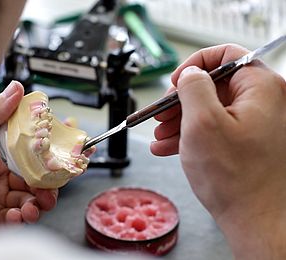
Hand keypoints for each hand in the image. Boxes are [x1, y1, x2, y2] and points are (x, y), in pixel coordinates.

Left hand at [0, 81, 57, 229]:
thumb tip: (14, 89)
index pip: (28, 145)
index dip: (48, 143)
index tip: (67, 140)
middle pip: (36, 173)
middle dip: (51, 178)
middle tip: (58, 180)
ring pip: (34, 196)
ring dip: (40, 201)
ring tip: (35, 204)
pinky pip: (22, 217)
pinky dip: (25, 217)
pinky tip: (18, 215)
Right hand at [150, 44, 285, 257]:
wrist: (257, 221)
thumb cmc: (236, 179)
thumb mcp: (202, 123)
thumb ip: (193, 88)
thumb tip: (190, 74)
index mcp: (260, 89)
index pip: (226, 55)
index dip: (195, 65)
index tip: (176, 82)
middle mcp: (262, 103)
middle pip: (213, 85)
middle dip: (180, 100)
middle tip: (160, 114)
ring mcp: (254, 124)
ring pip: (210, 109)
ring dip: (180, 120)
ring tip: (160, 135)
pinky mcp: (246, 142)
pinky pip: (214, 128)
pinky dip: (190, 135)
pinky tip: (169, 147)